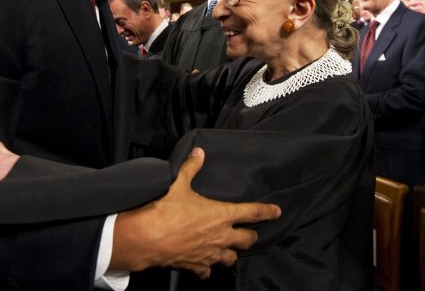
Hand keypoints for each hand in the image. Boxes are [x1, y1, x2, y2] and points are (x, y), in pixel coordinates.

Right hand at [110, 147, 280, 277]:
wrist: (147, 238)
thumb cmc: (165, 210)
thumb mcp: (179, 183)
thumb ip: (191, 168)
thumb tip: (198, 152)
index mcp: (222, 215)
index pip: (252, 212)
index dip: (267, 211)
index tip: (277, 212)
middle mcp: (221, 237)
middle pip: (247, 240)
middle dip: (251, 236)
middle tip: (251, 233)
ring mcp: (210, 254)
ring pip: (230, 258)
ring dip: (232, 253)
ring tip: (230, 249)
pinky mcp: (196, 266)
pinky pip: (207, 271)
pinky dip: (208, 268)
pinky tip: (205, 265)